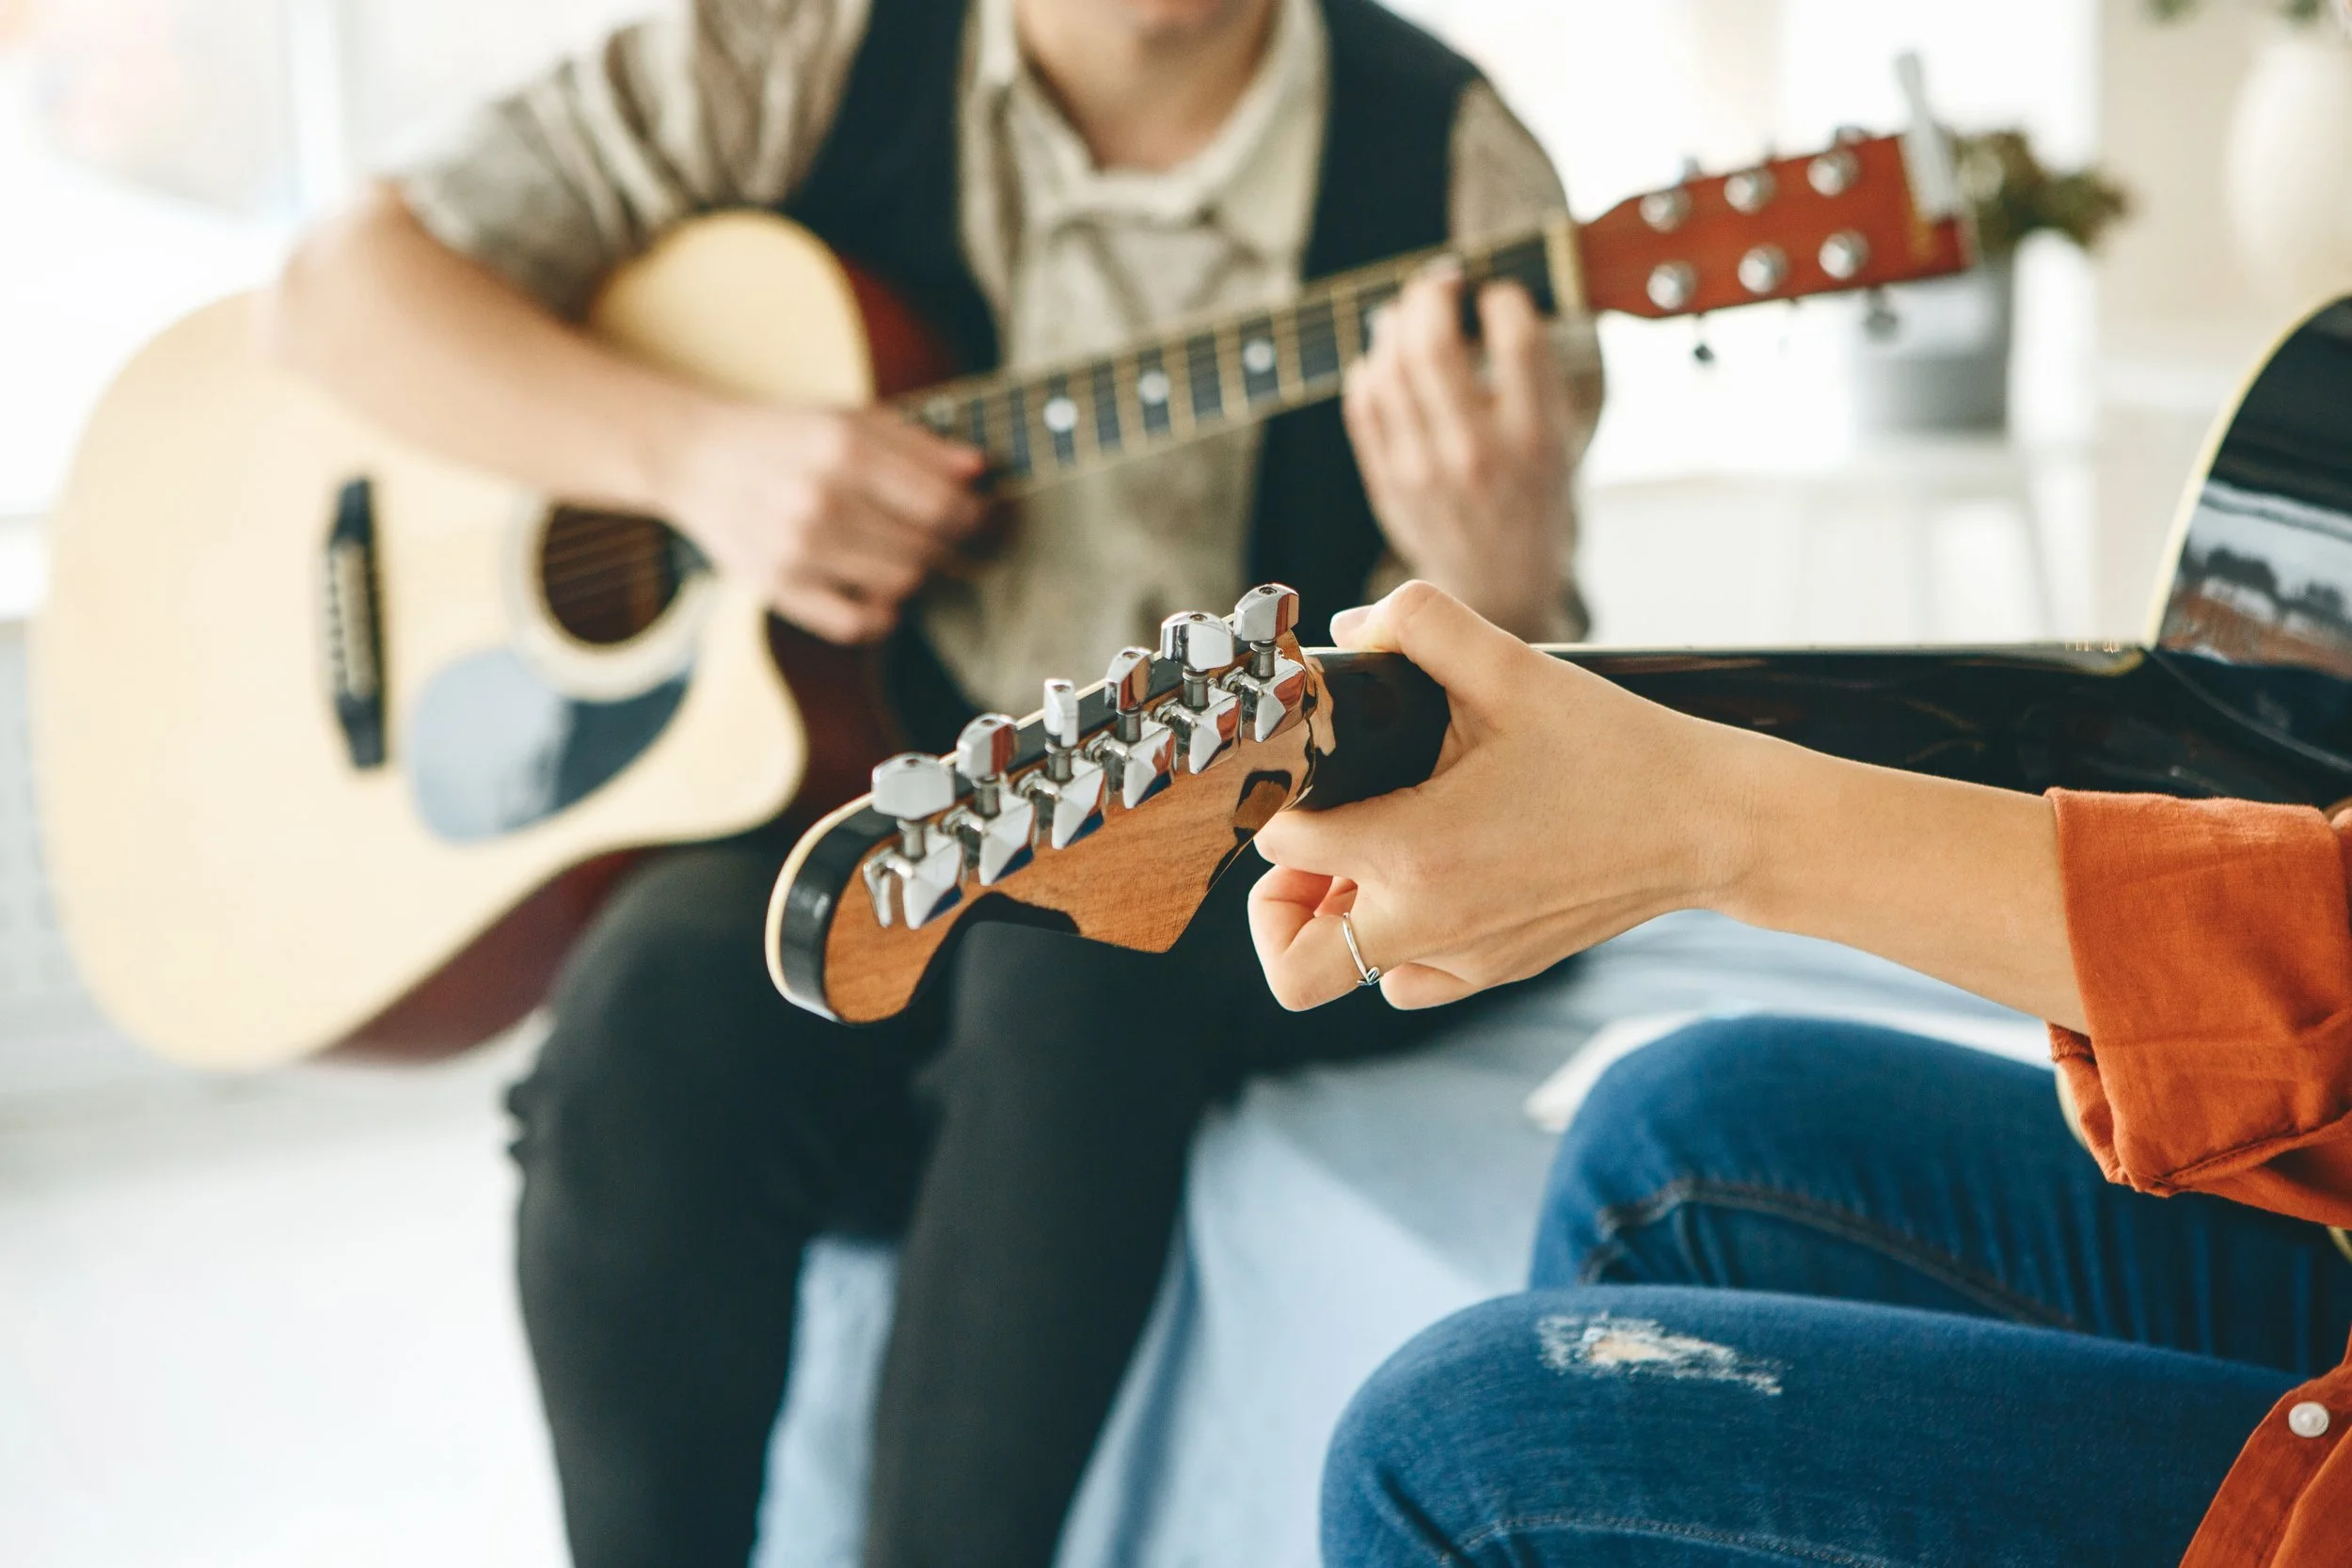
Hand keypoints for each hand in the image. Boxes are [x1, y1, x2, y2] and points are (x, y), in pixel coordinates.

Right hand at [655, 402, 986, 643]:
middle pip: (927, 547)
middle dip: (946, 543)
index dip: (974, 516)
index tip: (979, 516)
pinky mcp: (778, 587)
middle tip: (939, 534)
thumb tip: (977, 470)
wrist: (694, 457)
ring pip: (901, 583)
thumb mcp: (848, 418)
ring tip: (898, 551)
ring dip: (914, 572)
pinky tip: (879, 593)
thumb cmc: (783, 436)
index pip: (942, 503)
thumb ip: (916, 442)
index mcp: (845, 447)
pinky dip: (882, 615)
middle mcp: (822, 499)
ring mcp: (798, 548)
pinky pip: (857, 624)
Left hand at [1250, 582, 1751, 1010]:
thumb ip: (1422, 624)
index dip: (1276, 802)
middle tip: (1313, 846)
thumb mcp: (1514, 668)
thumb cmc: (1617, 750)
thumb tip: (1353, 625)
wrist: (1712, 824)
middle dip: (1277, 906)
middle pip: (1292, 958)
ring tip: (1370, 856)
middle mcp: (1428, 926)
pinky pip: (1408, 983)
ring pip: (1348, 975)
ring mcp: (1463, 962)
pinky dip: (1394, 944)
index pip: (1280, 849)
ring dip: (1338, 921)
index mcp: (1414, 853)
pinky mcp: (1495, 973)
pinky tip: (1425, 882)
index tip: (1301, 771)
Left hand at [1342, 266, 1578, 639]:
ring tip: (1407, 314)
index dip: (1502, 297)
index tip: (1496, 293)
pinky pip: (1363, 406)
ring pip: (1389, 369)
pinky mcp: (1388, 483)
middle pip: (1434, 345)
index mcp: (1534, 438)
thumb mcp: (1557, 441)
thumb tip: (1486, 299)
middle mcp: (1476, 453)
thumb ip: (1531, 377)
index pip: (1516, 337)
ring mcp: (1424, 470)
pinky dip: (1368, 369)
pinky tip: (1384, 360)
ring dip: (1394, 325)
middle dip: (1431, 295)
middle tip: (1438, 282)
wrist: (1498, 590)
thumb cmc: (1533, 503)